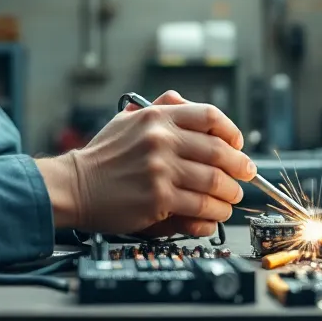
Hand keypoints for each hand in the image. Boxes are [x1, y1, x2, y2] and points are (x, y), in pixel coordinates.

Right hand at [41, 91, 254, 237]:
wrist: (75, 186)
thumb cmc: (103, 156)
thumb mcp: (127, 120)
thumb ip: (159, 109)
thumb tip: (189, 106)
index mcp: (156, 118)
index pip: (209, 116)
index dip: (231, 131)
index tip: (238, 144)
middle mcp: (161, 140)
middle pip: (219, 151)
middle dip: (240, 166)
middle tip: (246, 174)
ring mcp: (161, 170)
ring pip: (215, 182)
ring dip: (230, 193)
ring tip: (232, 198)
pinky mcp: (159, 199)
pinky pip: (200, 206)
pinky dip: (215, 213)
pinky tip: (216, 214)